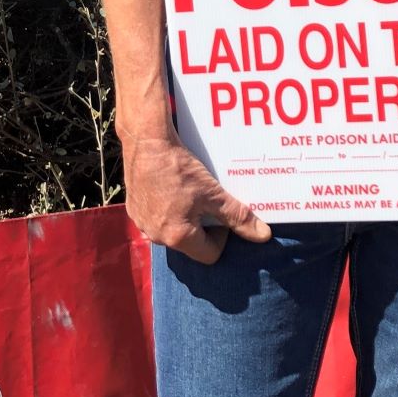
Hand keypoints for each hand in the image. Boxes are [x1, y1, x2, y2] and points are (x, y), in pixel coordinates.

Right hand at [123, 134, 271, 263]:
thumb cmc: (179, 168)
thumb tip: (263, 236)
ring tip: (188, 194)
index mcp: (177, 237)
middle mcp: (156, 237)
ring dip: (183, 219)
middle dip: (202, 227)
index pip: (210, 254)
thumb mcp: (213, 193)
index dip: (221, 236)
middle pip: (190, 244)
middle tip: (205, 202)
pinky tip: (170, 189)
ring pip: (172, 231)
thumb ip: (238, 217)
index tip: (219, 212)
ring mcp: (142, 224)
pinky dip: (166, 210)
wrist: (146, 142)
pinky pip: (156, 220)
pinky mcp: (133, 211)